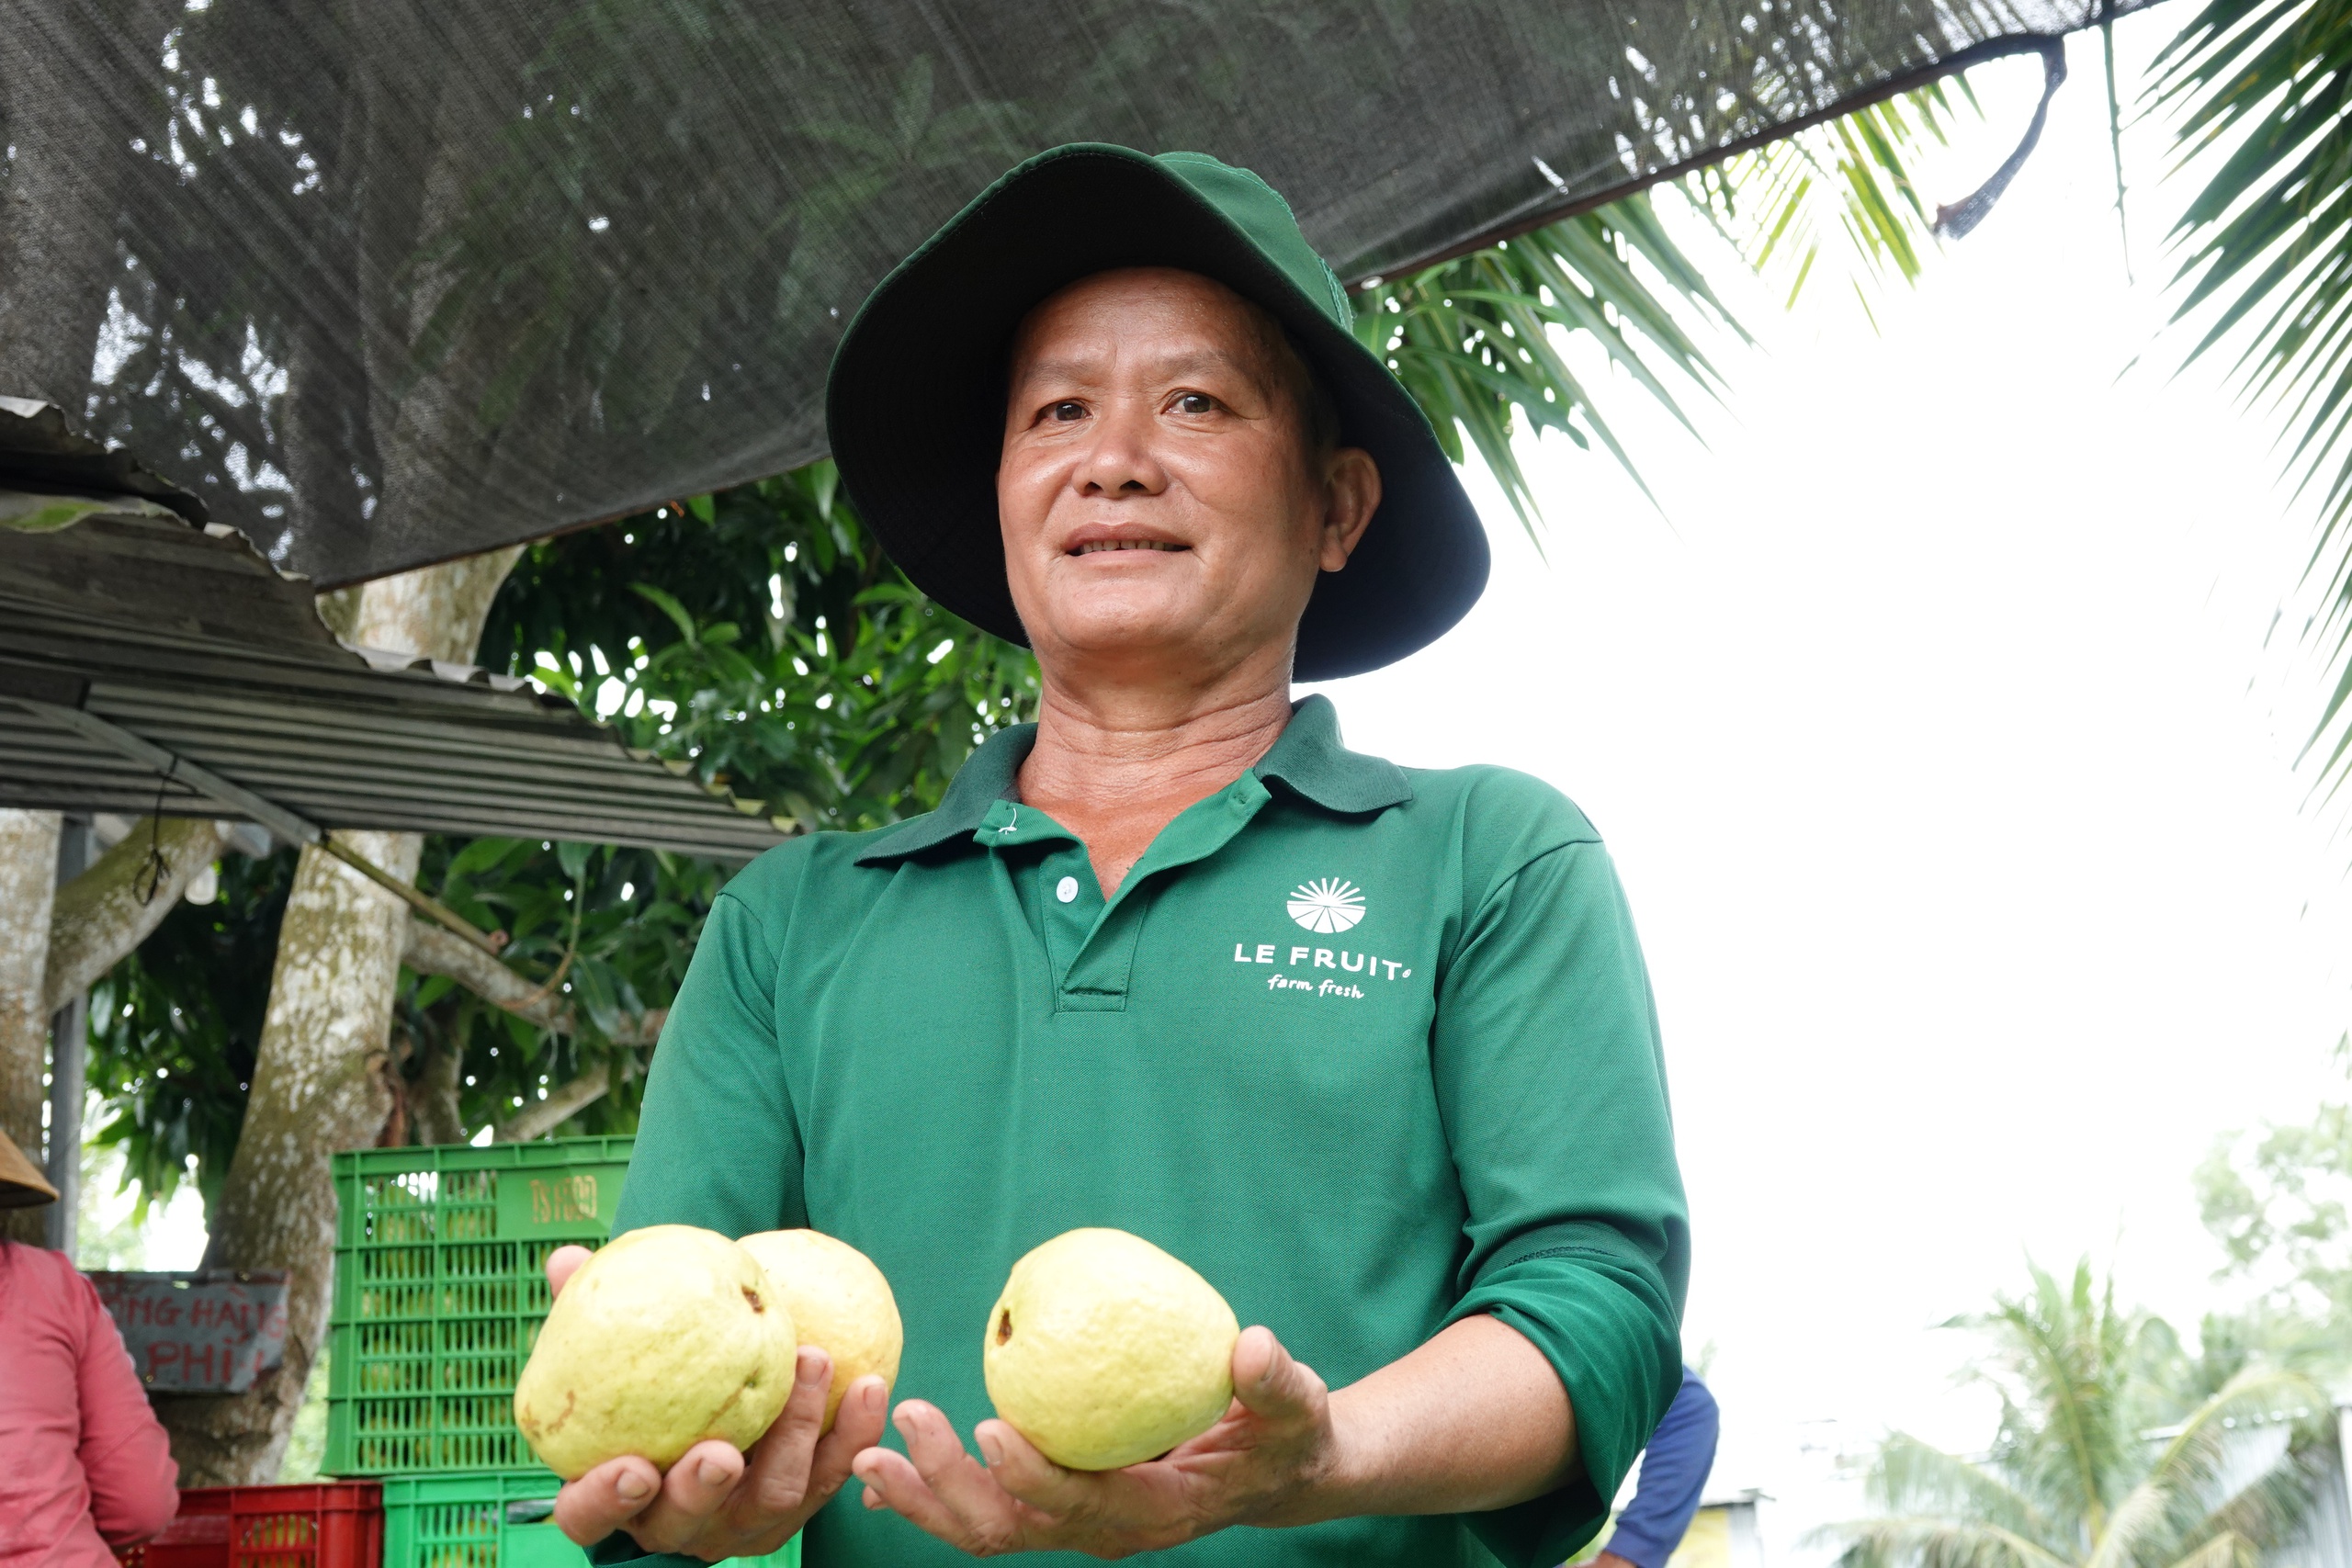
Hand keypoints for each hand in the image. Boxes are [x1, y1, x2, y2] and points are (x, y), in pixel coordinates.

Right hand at [543, 1244, 889, 1559]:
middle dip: (703, 1489)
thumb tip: (564, 1258)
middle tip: (723, 1450)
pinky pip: (833, 1474)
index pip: (590, 1517)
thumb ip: (591, 1314)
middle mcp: (676, 1521)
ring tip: (814, 1365)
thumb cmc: (651, 1379)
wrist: (718, 1413)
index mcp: (618, 1494)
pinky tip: (873, 1384)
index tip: (633, 1467)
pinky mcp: (799, 1507)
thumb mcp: (618, 1353)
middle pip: (685, 1520)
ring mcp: (739, 1523)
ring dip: (795, 1437)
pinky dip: (854, 1433)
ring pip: (771, 1498)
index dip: (606, 1502)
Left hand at [851, 1325, 1342, 1557]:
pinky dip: (934, 1496)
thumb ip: (1278, 1380)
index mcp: (1158, 1512)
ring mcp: (1078, 1524)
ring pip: (988, 1530)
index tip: (991, 1425)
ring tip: (868, 1459)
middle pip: (1015, 1528)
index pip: (1085, 1503)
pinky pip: (988, 1512)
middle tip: (906, 1423)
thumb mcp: (1296, 1406)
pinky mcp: (1059, 1508)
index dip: (1035, 1476)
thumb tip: (1251, 1345)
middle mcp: (1108, 1531)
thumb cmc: (1285, 1431)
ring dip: (926, 1497)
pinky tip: (883, 1474)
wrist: (1274, 1472)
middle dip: (953, 1485)